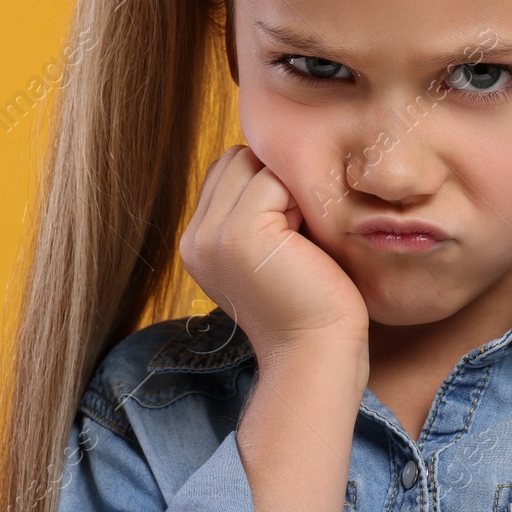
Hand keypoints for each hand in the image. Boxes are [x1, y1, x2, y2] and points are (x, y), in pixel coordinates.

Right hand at [179, 145, 370, 359]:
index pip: (226, 171)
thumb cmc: (312, 301)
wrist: (317, 353)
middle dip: (274, 181)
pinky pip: (273, 179)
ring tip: (300, 238)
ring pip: (252, 162)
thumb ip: (255, 209)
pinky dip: (299, 201)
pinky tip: (305, 243)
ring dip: (287, 188)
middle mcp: (194, 238)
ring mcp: (211, 235)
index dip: (266, 186)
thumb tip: (271, 158)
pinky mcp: (238, 233)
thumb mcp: (269, 251)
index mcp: (197, 243)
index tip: (289, 234)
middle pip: (236, 158)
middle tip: (298, 234)